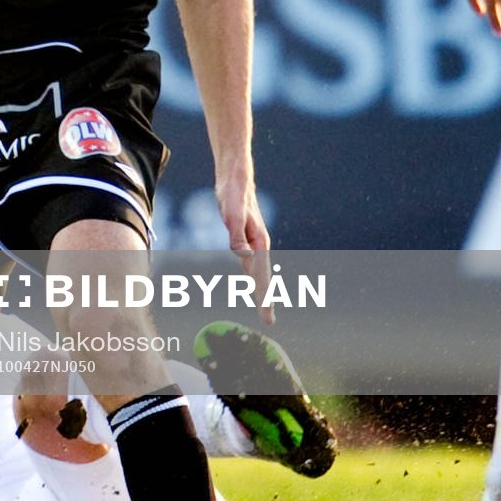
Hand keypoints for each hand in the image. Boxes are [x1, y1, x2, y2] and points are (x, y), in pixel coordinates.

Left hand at [214, 175, 273, 325]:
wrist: (234, 179)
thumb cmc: (233, 197)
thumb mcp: (232, 216)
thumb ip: (237, 237)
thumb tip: (244, 257)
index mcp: (259, 244)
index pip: (262, 277)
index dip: (264, 298)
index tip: (268, 318)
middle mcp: (259, 245)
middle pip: (263, 278)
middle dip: (265, 299)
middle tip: (269, 320)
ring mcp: (253, 242)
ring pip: (258, 271)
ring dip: (261, 289)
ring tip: (264, 306)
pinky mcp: (245, 237)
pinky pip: (251, 262)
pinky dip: (253, 275)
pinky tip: (251, 280)